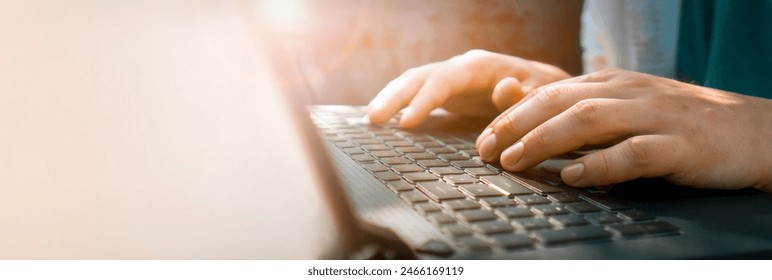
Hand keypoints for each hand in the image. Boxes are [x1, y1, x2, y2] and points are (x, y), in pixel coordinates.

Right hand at [367, 50, 569, 127]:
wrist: (545, 89)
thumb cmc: (545, 92)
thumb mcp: (543, 93)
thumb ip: (525, 94)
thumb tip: (504, 89)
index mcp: (479, 66)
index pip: (445, 80)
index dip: (425, 100)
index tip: (407, 121)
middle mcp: (459, 69)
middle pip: (419, 78)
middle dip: (395, 97)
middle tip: (373, 119)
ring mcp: (449, 80)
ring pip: (412, 84)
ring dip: (390, 99)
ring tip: (370, 120)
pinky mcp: (445, 95)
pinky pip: (415, 96)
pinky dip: (397, 106)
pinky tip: (382, 121)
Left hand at [476, 68, 771, 190]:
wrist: (750, 131)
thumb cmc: (675, 123)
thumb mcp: (622, 106)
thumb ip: (573, 105)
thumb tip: (514, 98)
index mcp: (612, 82)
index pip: (550, 91)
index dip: (512, 114)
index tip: (484, 138)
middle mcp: (628, 93)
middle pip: (562, 101)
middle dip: (517, 125)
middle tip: (486, 150)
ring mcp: (655, 117)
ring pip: (590, 119)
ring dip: (547, 140)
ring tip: (517, 161)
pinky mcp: (680, 146)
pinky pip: (635, 152)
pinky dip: (601, 164)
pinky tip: (574, 176)